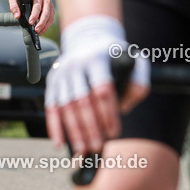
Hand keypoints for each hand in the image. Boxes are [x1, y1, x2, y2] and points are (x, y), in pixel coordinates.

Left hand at [7, 0, 54, 33]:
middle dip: (41, 22)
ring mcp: (50, 5)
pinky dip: (46, 26)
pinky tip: (41, 31)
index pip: (37, 6)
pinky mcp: (51, 11)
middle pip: (46, 12)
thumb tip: (17, 16)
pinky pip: (51, 20)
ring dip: (45, 26)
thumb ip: (14, 6)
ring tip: (38, 32)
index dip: (34, 15)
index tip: (30, 22)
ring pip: (50, 17)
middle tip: (36, 30)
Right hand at [44, 16, 149, 155]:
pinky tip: (59, 143)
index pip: (102, 89)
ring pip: (65, 106)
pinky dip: (54, 126)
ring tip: (83, 150)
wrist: (89, 38)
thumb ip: (138, 82)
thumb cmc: (115, 56)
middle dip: (90, 126)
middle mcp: (76, 64)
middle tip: (98, 147)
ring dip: (73, 130)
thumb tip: (126, 106)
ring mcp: (61, 73)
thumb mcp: (134, 60)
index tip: (114, 133)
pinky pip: (51, 106)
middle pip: (81, 100)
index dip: (108, 113)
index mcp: (97, 58)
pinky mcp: (52, 82)